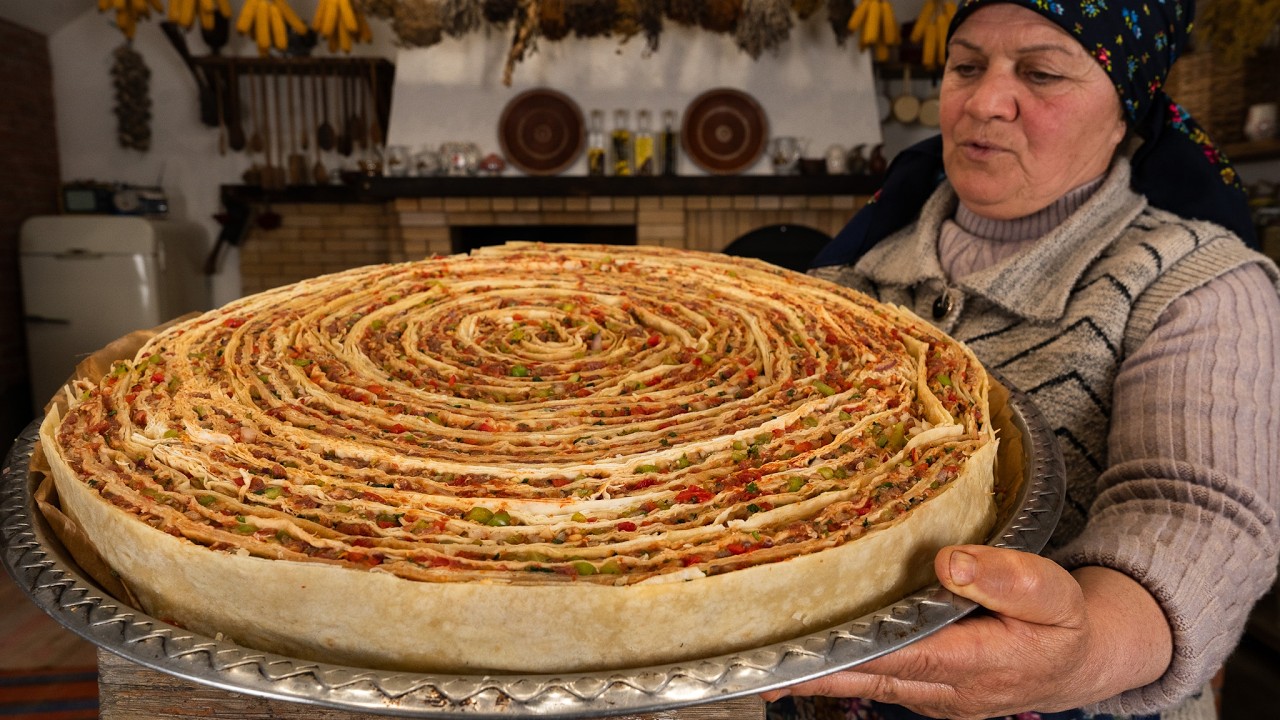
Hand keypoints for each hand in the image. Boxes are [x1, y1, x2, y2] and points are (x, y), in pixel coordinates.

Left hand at [760, 545, 1171, 719]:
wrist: (1080, 662)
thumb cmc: (1065, 624)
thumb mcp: (1054, 594)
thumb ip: (1007, 578)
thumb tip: (949, 562)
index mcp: (978, 662)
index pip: (904, 657)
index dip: (854, 654)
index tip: (807, 648)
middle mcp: (946, 688)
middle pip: (869, 679)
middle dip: (814, 675)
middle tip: (758, 668)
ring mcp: (933, 694)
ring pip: (866, 684)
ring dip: (819, 676)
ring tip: (763, 666)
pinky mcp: (925, 688)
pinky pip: (876, 681)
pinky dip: (841, 671)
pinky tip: (807, 658)